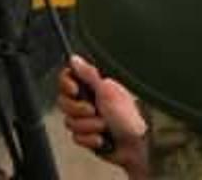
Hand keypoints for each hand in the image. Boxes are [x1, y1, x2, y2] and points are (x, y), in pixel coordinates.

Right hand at [59, 55, 148, 177]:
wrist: (138, 144)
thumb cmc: (127, 115)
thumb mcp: (106, 90)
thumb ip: (87, 74)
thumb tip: (74, 58)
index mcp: (92, 86)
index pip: (66, 79)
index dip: (66, 85)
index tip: (75, 90)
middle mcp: (87, 101)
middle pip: (63, 102)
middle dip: (78, 109)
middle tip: (93, 110)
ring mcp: (87, 120)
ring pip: (70, 122)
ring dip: (88, 126)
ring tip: (104, 126)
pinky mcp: (88, 137)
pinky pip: (77, 138)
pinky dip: (90, 139)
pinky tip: (102, 139)